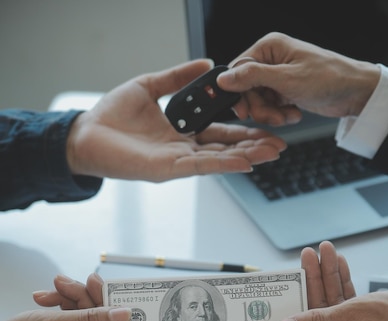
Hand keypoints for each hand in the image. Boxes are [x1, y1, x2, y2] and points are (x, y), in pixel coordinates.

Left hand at [66, 59, 285, 180]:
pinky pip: (201, 166)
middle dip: (254, 146)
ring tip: (272, 152)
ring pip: (219, 159)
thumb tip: (205, 64)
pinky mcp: (167, 169)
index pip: (220, 130)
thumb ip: (177, 77)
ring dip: (247, 156)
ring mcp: (177, 161)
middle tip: (281, 144)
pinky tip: (246, 161)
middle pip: (226, 147)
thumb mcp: (149, 86)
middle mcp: (184, 149)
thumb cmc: (111, 115)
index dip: (244, 128)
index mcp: (182, 132)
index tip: (265, 123)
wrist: (86, 134)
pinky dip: (224, 164)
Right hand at [217, 33, 379, 125]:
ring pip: (257, 102)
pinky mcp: (284, 91)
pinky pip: (270, 107)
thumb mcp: (286, 80)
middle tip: (273, 116)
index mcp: (269, 47)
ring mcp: (277, 77)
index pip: (238, 70)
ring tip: (288, 116)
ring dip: (271, 114)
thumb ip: (252, 78)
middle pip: (246, 90)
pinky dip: (280, 115)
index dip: (238, 93)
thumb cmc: (328, 78)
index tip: (243, 111)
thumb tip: (224, 78)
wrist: (354, 93)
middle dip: (259, 108)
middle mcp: (270, 60)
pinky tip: (294, 113)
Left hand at [279, 241, 387, 320]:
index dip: (298, 298)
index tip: (291, 276)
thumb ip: (317, 320)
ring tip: (325, 253)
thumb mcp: (355, 314)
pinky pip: (348, 310)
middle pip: (319, 313)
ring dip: (330, 279)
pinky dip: (344, 288)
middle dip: (315, 280)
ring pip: (334, 307)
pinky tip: (339, 266)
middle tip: (310, 255)